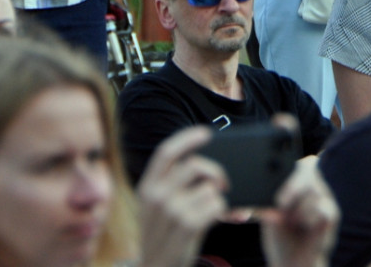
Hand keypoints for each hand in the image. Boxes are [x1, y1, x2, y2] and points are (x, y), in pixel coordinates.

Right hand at [137, 126, 228, 266]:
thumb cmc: (161, 237)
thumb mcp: (155, 208)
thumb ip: (170, 185)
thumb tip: (203, 165)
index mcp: (147, 187)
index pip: (166, 152)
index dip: (188, 138)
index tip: (207, 133)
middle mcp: (156, 196)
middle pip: (194, 165)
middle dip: (215, 171)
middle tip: (223, 182)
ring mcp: (171, 211)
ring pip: (209, 187)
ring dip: (218, 197)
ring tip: (213, 210)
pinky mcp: (187, 226)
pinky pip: (217, 205)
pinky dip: (223, 211)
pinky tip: (216, 219)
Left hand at [259, 156, 338, 266]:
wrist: (290, 262)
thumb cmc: (280, 235)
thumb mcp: (269, 214)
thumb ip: (268, 200)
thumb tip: (262, 189)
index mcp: (299, 183)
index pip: (303, 163)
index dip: (294, 165)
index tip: (280, 184)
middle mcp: (315, 187)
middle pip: (309, 169)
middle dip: (293, 185)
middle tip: (281, 203)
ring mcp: (326, 200)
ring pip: (313, 190)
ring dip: (297, 208)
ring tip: (292, 222)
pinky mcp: (332, 215)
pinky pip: (321, 208)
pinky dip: (307, 218)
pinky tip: (303, 227)